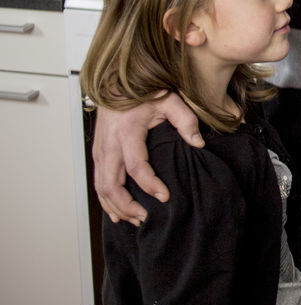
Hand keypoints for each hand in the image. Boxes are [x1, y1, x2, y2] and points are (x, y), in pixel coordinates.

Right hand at [92, 92, 201, 225]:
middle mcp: (109, 145)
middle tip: (145, 218)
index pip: (136, 166)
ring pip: (101, 188)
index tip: (165, 196)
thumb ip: (186, 120)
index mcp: (127, 132)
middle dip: (127, 205)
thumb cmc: (142, 92)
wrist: (115, 84)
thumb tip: (198, 143)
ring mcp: (100, 151)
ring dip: (115, 207)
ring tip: (134, 220)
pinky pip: (98, 183)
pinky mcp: (97, 154)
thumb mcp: (169, 100)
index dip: (149, 184)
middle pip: (111, 184)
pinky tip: (117, 214)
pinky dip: (105, 201)